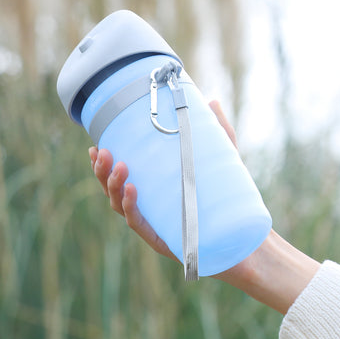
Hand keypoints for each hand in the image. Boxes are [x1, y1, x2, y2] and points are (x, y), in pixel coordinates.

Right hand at [89, 99, 318, 313]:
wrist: (244, 233)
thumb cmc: (229, 194)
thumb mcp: (222, 156)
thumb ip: (216, 128)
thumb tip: (210, 100)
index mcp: (153, 187)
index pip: (121, 175)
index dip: (103, 163)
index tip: (95, 145)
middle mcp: (148, 205)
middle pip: (113, 189)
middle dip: (102, 171)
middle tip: (104, 152)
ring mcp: (153, 222)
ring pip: (119, 206)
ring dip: (113, 185)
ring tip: (121, 166)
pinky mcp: (162, 238)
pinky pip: (139, 223)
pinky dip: (130, 206)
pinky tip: (132, 189)